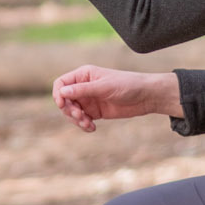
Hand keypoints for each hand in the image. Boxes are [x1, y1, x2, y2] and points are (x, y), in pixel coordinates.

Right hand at [51, 66, 183, 132]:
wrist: (146, 97)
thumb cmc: (127, 85)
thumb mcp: (104, 87)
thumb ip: (83, 90)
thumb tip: (62, 92)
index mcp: (84, 75)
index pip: (61, 83)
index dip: (58, 94)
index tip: (62, 105)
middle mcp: (83, 87)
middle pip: (64, 100)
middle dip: (69, 110)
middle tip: (80, 116)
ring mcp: (89, 100)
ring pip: (72, 112)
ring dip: (76, 120)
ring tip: (88, 124)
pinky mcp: (95, 112)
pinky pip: (82, 120)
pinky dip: (83, 125)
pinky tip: (92, 128)